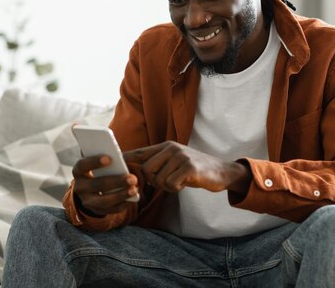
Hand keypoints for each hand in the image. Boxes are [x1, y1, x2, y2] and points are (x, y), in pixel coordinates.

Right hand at [71, 155, 138, 215]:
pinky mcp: (97, 211)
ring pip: (104, 201)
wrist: (92, 189)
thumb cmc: (100, 169)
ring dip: (121, 195)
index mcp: (79, 171)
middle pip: (97, 185)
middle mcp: (80, 188)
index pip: (82, 166)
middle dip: (116, 182)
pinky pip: (111, 210)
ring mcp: (87, 201)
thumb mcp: (100, 162)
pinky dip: (123, 204)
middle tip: (132, 178)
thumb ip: (109, 159)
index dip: (94, 162)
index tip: (109, 158)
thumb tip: (123, 158)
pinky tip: (133, 198)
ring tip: (134, 190)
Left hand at [124, 141, 250, 193]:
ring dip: (168, 186)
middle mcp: (171, 148)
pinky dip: (176, 188)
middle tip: (169, 181)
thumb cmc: (194, 169)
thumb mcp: (175, 162)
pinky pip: (171, 184)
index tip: (113, 160)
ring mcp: (181, 156)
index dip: (126, 157)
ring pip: (159, 179)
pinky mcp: (189, 167)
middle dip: (155, 181)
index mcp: (165, 146)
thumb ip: (158, 163)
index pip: (141, 152)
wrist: (221, 171)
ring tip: (180, 181)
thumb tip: (138, 170)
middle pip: (147, 170)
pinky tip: (186, 183)